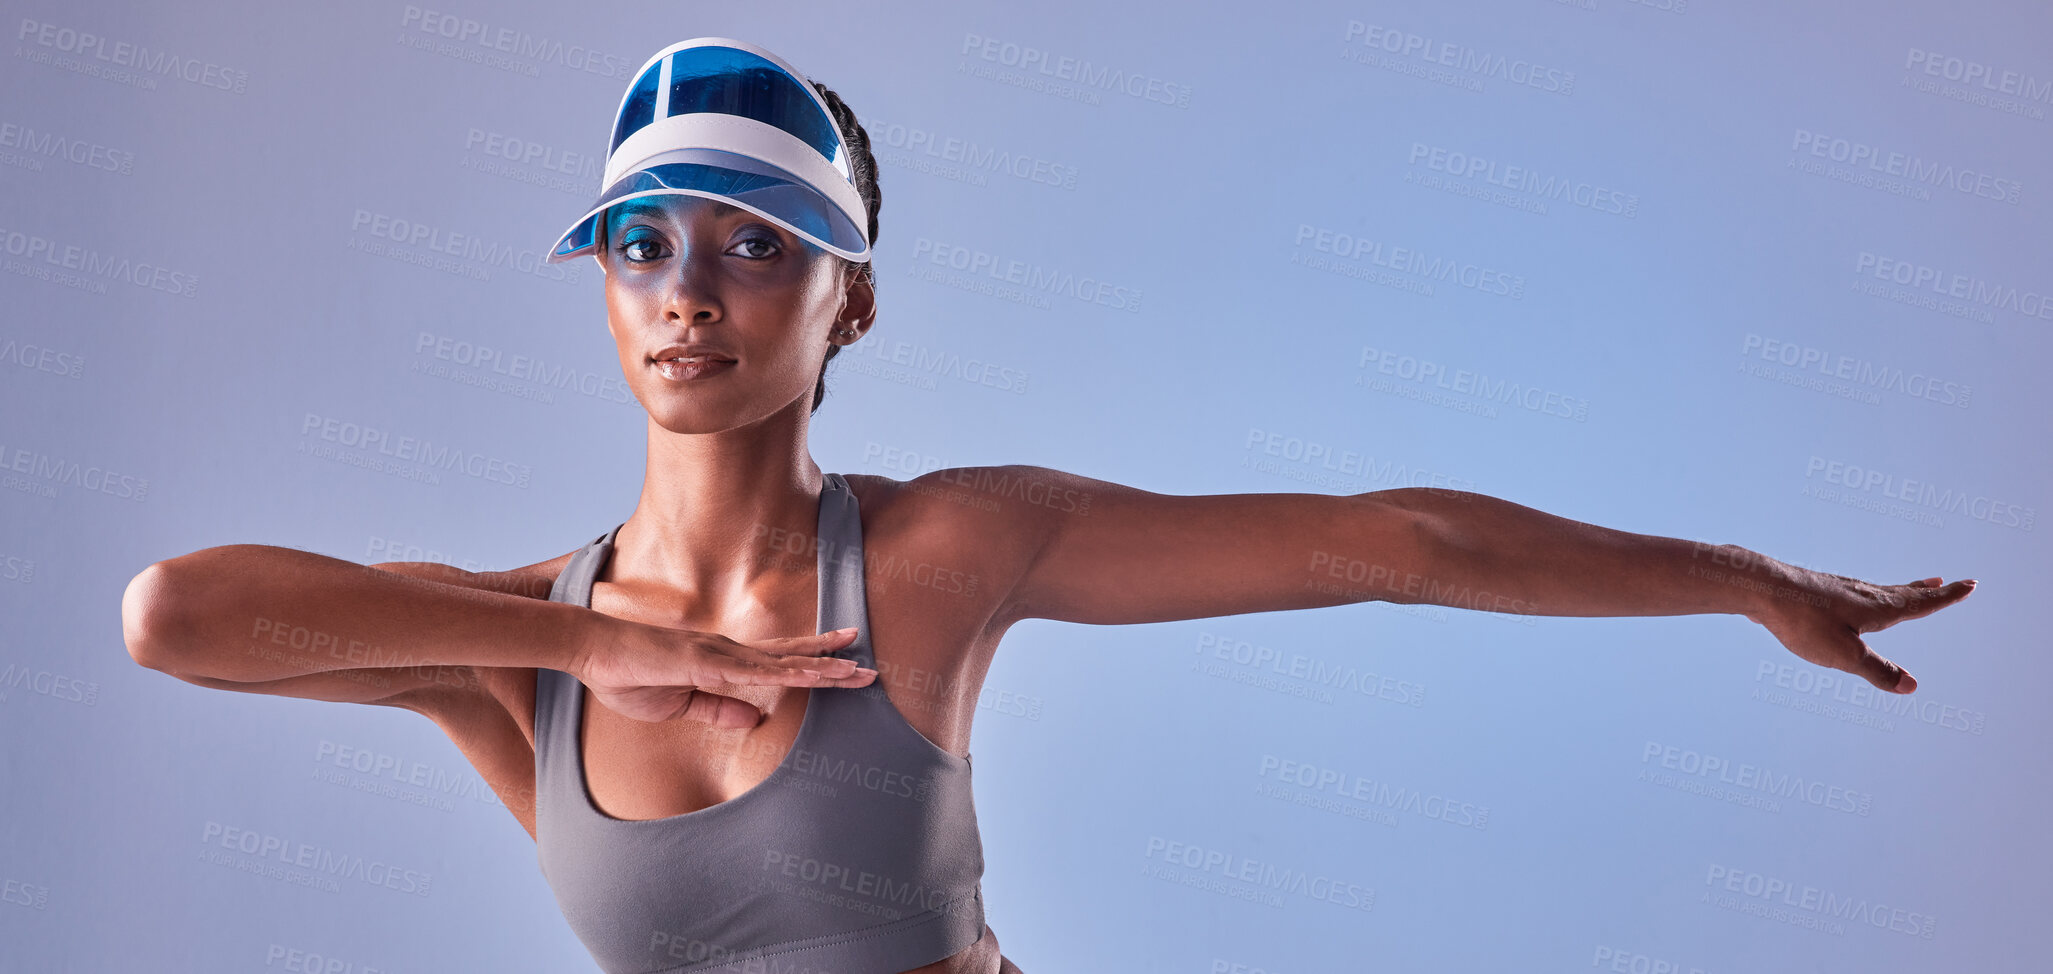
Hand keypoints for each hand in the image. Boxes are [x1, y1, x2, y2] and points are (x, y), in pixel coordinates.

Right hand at [573, 619, 875, 726]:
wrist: (592, 653)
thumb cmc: (628, 676)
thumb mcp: (678, 705)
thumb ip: (717, 710)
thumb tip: (756, 719)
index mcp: (723, 662)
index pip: (778, 662)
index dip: (813, 662)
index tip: (846, 662)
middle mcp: (729, 652)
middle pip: (791, 656)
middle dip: (832, 661)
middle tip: (870, 666)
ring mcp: (718, 653)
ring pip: (781, 662)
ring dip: (820, 667)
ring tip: (856, 670)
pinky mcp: (703, 661)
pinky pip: (752, 672)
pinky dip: (784, 673)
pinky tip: (810, 674)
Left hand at [1749, 571, 1977, 693]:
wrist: (1759, 588)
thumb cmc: (1803, 621)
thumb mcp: (1844, 655)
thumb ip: (1877, 671)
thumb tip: (1912, 687)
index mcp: (1877, 608)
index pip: (1920, 604)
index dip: (1946, 597)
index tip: (1970, 584)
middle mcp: (1862, 593)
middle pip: (1902, 592)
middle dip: (1927, 591)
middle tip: (1945, 581)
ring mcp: (1838, 589)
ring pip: (1878, 590)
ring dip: (1900, 589)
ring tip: (1913, 587)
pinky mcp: (1816, 591)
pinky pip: (1853, 593)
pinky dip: (1870, 593)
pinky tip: (1855, 598)